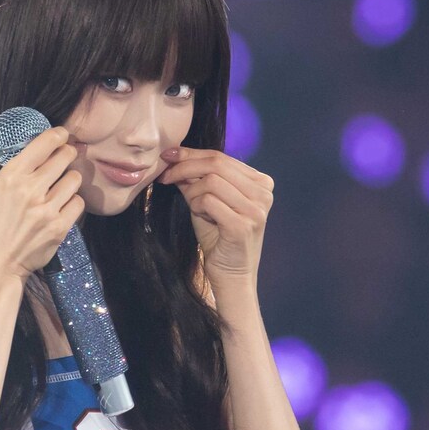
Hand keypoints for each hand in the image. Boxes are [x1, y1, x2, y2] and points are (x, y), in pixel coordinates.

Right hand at [0, 127, 83, 282]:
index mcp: (11, 177)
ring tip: (61, 188)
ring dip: (70, 181)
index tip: (63, 135)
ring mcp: (46, 209)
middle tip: (67, 157)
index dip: (57, 136)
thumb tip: (35, 153)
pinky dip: (72, 203)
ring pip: (74, 179)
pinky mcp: (59, 227)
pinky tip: (62, 207)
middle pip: (64, 157)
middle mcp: (30, 190)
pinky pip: (78, 203)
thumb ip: (14, 173)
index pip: (43, 144)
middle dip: (68, 154)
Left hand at [157, 147, 273, 288]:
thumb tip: (174, 158)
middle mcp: (264, 193)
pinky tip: (200, 216)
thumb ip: (196, 180)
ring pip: (210, 181)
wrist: (231, 275)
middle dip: (184, 167)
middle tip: (165, 176)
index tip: (167, 156)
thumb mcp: (206, 202)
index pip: (221, 157)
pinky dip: (196, 205)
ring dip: (191, 192)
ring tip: (192, 207)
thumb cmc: (218, 238)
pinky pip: (208, 200)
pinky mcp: (243, 225)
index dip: (191, 154)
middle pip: (216, 164)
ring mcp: (256, 209)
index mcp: (261, 183)